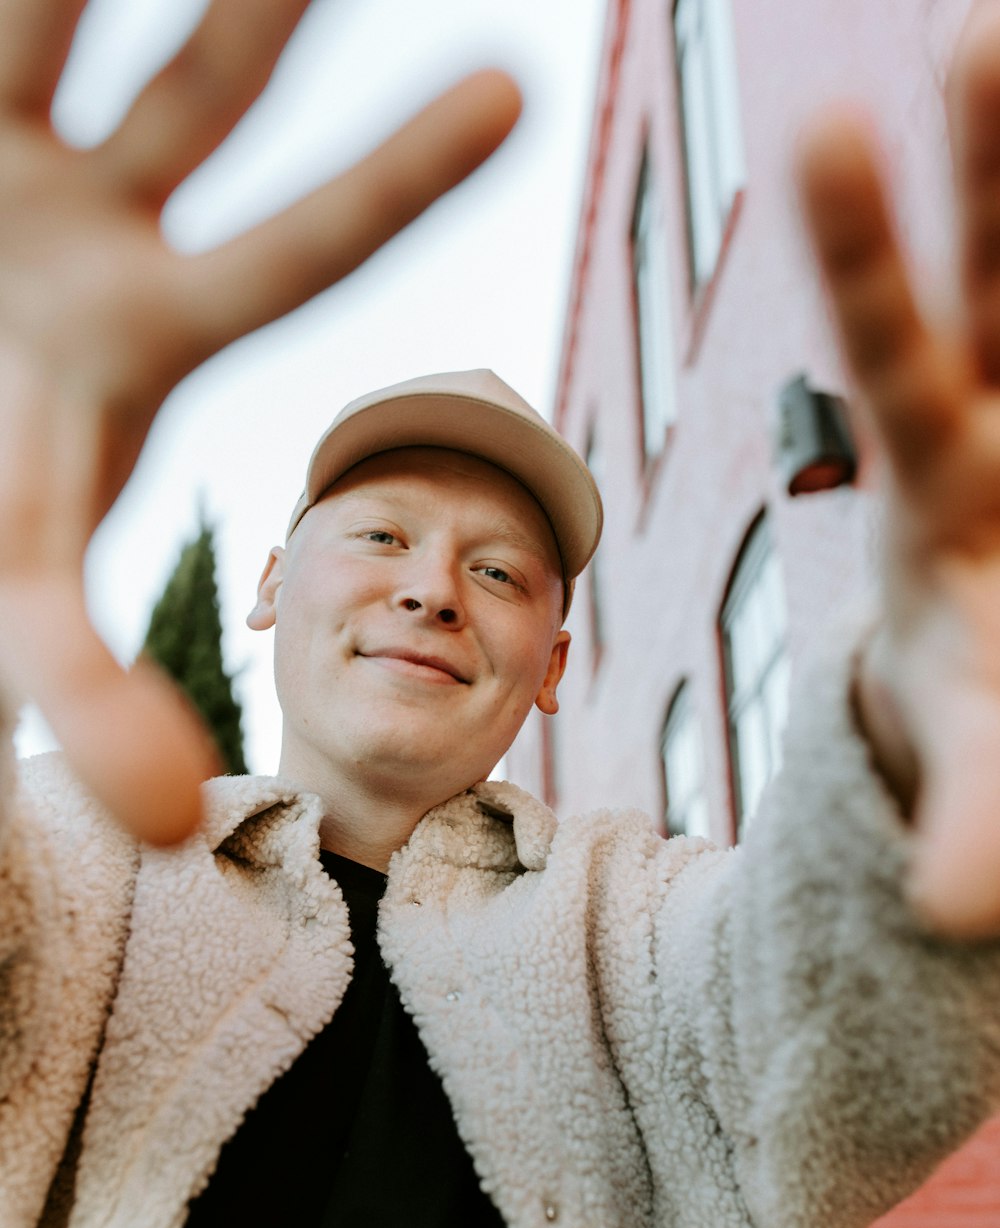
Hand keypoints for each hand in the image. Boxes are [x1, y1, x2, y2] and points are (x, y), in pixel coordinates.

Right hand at [0, 0, 520, 843]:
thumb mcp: (11, 598)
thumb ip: (88, 694)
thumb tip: (180, 816)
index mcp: (142, 335)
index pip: (293, 257)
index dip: (391, 185)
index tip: (518, 92)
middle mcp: (92, 226)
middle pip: (203, 91)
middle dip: (270, 6)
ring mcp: (3, 153)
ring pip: (70, 7)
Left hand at [795, 2, 999, 937]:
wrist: (991, 654)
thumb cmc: (971, 691)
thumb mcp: (973, 750)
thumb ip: (968, 819)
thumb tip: (952, 918)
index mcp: (935, 482)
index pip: (891, 361)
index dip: (865, 254)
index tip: (824, 124)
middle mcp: (987, 420)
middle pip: (980, 282)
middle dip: (984, 163)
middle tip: (975, 27)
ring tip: (991, 29)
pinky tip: (999, 86)